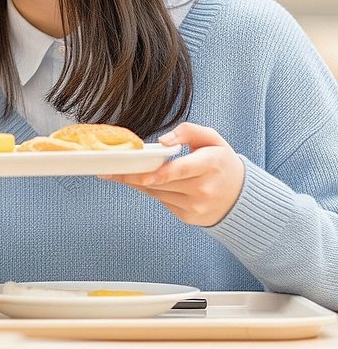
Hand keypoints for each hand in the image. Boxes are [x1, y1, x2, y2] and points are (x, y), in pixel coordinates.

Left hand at [101, 123, 245, 226]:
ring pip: (157, 193)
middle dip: (132, 175)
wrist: (240, 196)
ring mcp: (196, 206)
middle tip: (108, 169)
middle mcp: (204, 188)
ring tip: (115, 172)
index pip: (181, 170)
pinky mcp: (188, 217)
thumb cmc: (221, 162)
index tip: (140, 173)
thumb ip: (188, 131)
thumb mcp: (212, 138)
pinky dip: (149, 190)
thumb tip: (163, 142)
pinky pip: (161, 201)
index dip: (159, 173)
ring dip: (136, 182)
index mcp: (211, 165)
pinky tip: (138, 181)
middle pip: (161, 183)